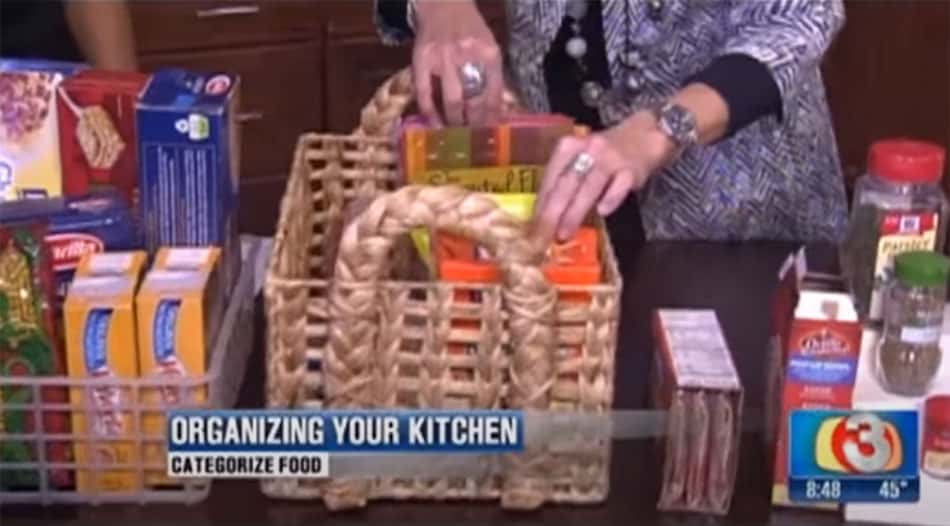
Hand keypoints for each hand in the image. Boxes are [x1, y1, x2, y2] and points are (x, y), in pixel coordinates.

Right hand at [412, 0, 503, 125]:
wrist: (443, 3)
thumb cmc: (470, 29)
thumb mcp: (489, 47)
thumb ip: (494, 76)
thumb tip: (499, 111)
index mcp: (489, 52)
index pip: (494, 92)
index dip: (494, 116)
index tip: (493, 134)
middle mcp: (467, 54)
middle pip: (474, 99)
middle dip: (476, 124)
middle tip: (475, 141)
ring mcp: (442, 57)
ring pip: (452, 100)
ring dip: (456, 122)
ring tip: (457, 136)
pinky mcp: (421, 60)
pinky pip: (424, 93)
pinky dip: (429, 112)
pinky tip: (434, 124)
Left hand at [532, 111, 676, 242]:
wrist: (646, 133)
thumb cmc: (607, 152)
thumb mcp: (580, 158)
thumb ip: (565, 180)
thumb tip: (545, 214)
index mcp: (568, 147)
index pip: (550, 179)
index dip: (540, 204)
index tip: (532, 227)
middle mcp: (587, 150)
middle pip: (566, 184)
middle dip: (552, 213)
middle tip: (543, 236)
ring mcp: (610, 158)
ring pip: (588, 187)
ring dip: (574, 212)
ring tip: (564, 233)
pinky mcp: (631, 168)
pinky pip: (619, 185)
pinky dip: (610, 198)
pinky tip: (602, 212)